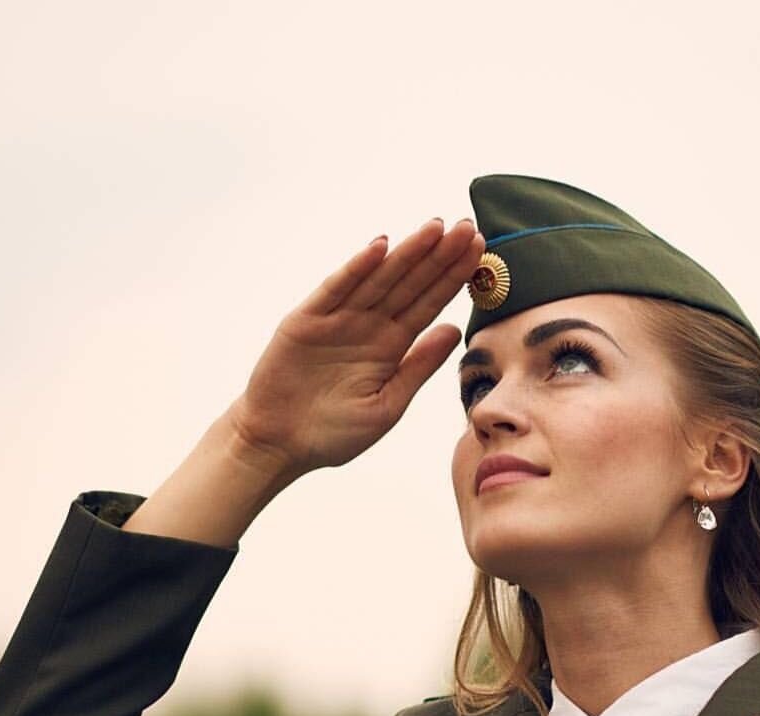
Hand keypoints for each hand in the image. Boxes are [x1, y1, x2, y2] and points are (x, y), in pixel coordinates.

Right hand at [226, 218, 484, 479]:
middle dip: (438, 255)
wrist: (279, 445)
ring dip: (406, 252)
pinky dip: (357, 268)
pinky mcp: (306, 320)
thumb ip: (419, 366)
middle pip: (410, 283)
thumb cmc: (334, 432)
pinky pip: (336, 290)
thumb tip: (455, 329)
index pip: (429, 303)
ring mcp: (338, 319)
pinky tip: (381, 247)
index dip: (453, 277)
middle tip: (468, 226)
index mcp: (391, 345)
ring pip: (379, 279)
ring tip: (435, 227)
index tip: (479, 250)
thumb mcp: (388, 404)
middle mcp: (368, 325)